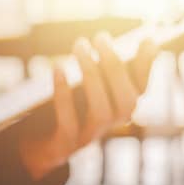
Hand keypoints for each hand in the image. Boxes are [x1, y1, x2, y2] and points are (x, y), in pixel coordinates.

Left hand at [19, 33, 157, 178]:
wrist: (35, 146)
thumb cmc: (68, 107)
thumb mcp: (90, 84)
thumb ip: (113, 66)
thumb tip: (149, 41)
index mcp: (118, 109)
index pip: (141, 90)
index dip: (146, 67)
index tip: (147, 39)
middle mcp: (110, 126)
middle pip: (126, 102)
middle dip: (115, 67)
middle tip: (100, 37)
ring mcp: (89, 138)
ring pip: (102, 113)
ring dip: (92, 76)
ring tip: (80, 45)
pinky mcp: (65, 147)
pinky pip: (68, 123)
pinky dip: (64, 94)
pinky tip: (58, 67)